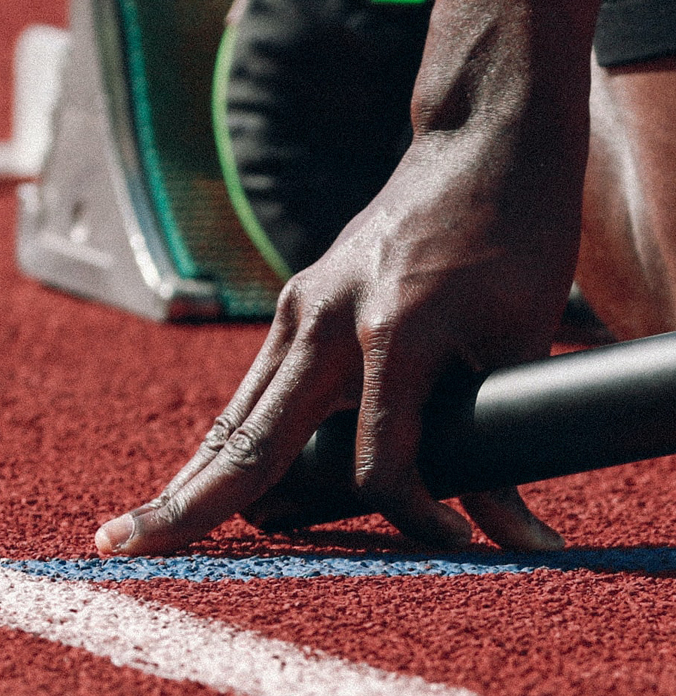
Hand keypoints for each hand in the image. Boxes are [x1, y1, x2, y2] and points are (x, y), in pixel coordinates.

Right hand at [93, 117, 582, 555]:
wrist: (486, 141)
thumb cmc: (520, 236)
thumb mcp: (525, 337)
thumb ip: (504, 433)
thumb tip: (510, 531)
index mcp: (394, 330)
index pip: (379, 465)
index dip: (420, 518)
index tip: (463, 545)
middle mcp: (329, 318)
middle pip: (254, 440)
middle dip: (196, 505)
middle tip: (130, 553)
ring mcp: (305, 304)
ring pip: (240, 413)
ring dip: (198, 475)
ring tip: (142, 535)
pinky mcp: (302, 300)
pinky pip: (258, 385)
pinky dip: (232, 437)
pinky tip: (203, 479)